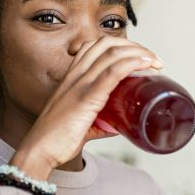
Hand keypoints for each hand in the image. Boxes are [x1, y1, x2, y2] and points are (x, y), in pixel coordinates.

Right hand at [12, 36, 161, 178]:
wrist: (39, 151)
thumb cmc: (56, 139)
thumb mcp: (81, 124)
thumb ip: (100, 123)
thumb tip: (119, 126)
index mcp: (72, 77)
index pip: (96, 46)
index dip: (121, 45)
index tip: (140, 57)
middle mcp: (75, 75)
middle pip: (107, 44)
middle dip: (135, 46)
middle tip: (153, 60)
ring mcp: (80, 84)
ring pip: (113, 53)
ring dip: (139, 52)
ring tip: (156, 62)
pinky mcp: (86, 97)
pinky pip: (112, 72)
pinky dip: (132, 63)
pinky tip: (146, 64)